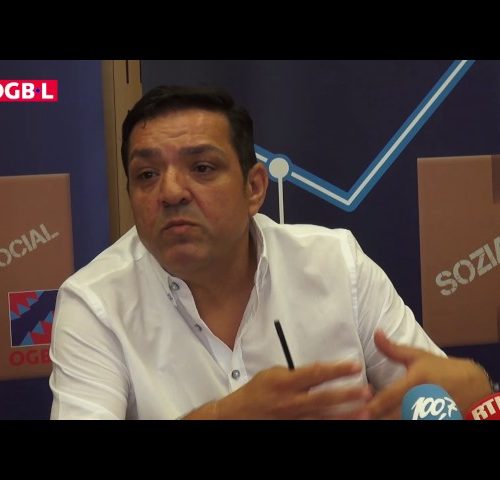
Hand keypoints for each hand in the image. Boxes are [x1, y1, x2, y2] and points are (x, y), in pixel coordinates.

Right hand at [186, 362, 372, 418]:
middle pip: (324, 398)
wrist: (239, 415)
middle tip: (367, 391)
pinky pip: (317, 427)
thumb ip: (296, 374)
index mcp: (286, 382)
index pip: (316, 373)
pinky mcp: (295, 428)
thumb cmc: (257, 391)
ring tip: (366, 411)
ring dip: (346, 414)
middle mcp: (291, 401)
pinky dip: (332, 424)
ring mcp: (294, 418)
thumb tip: (319, 373)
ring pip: (325, 417)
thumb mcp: (273, 374)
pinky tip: (347, 422)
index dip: (337, 369)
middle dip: (347, 394)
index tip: (355, 365)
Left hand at [367, 330, 491, 418]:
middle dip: (379, 416)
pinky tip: (390, 420)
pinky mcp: (439, 421)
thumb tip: (376, 333)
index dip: (376, 405)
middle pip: (396, 414)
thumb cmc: (441, 369)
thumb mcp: (418, 356)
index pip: (392, 396)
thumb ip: (393, 349)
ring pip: (406, 421)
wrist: (474, 386)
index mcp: (417, 380)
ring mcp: (433, 414)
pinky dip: (403, 422)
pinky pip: (417, 424)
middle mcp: (424, 399)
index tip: (362, 410)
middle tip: (362, 416)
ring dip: (390, 420)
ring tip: (373, 419)